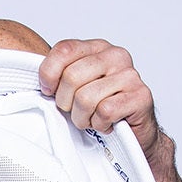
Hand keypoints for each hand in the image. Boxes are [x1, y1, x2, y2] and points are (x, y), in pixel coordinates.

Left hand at [39, 39, 159, 154]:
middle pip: (71, 77)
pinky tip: (106, 124)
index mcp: (97, 48)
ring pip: (86, 98)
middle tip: (76, 111)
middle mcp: (115, 56)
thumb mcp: (76, 88)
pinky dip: (100, 124)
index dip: (49, 74)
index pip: (64, 50)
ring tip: (91, 119)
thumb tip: (41, 83)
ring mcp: (130, 75)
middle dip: (66, 103)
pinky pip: (104, 111)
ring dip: (83, 118)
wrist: (134, 133)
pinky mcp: (140, 96)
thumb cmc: (101, 109)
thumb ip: (60, 76)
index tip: (50, 92)